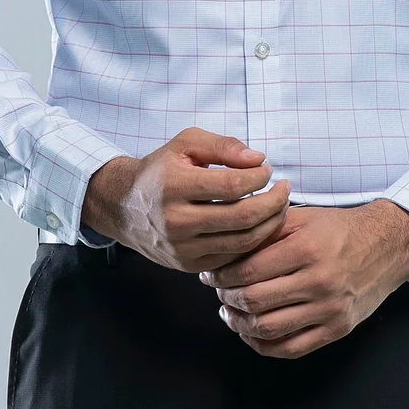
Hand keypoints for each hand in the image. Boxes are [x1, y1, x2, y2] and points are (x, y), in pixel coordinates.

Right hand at [81, 127, 290, 272]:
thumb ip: (223, 145)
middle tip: (285, 189)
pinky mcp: (187, 265)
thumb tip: (258, 158)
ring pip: (241, 242)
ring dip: (270, 224)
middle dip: (273, 203)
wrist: (123, 206)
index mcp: (174, 186)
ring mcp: (182, 248)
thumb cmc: (160, 169)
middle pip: (242, 218)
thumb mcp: (186, 143)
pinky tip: (260, 225)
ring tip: (279, 206)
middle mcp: (176, 220)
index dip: (259, 177)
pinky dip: (253, 242)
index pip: (232, 185)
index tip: (268, 168)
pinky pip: (231, 258)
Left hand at [200, 200, 408, 358]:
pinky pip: (291, 349)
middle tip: (219, 292)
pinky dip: (263, 345)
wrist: (385, 246)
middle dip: (228, 299)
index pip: (249, 271)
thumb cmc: (338, 229)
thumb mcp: (303, 218)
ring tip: (231, 312)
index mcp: (307, 249)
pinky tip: (252, 332)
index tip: (211, 275)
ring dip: (241, 324)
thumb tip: (225, 251)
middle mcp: (319, 282)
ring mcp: (330, 310)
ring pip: (269, 329)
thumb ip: (266, 232)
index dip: (222, 276)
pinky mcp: (337, 330)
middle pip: (255, 302)